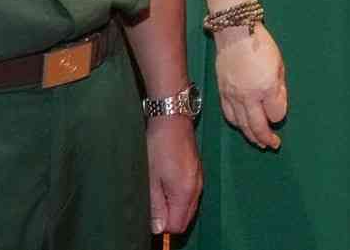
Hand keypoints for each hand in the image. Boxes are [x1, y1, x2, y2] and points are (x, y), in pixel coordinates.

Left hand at [145, 111, 202, 234]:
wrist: (172, 120)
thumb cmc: (158, 147)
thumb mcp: (150, 179)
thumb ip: (155, 206)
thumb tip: (158, 228)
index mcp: (185, 192)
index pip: (177, 225)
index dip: (163, 226)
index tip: (151, 216)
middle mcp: (196, 188)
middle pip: (186, 219)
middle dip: (170, 218)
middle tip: (153, 205)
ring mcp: (199, 179)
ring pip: (189, 207)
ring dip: (174, 207)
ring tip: (158, 191)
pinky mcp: (198, 172)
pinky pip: (191, 194)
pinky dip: (180, 196)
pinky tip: (167, 183)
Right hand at [213, 23, 286, 149]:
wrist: (234, 33)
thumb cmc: (262, 45)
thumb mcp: (279, 64)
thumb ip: (279, 87)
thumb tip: (277, 105)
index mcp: (266, 86)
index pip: (276, 114)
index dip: (279, 116)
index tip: (280, 111)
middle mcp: (248, 95)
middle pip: (257, 125)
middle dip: (267, 138)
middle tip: (274, 145)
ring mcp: (232, 96)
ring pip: (241, 124)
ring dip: (251, 136)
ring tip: (259, 142)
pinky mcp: (222, 93)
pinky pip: (229, 115)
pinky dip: (238, 125)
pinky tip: (243, 127)